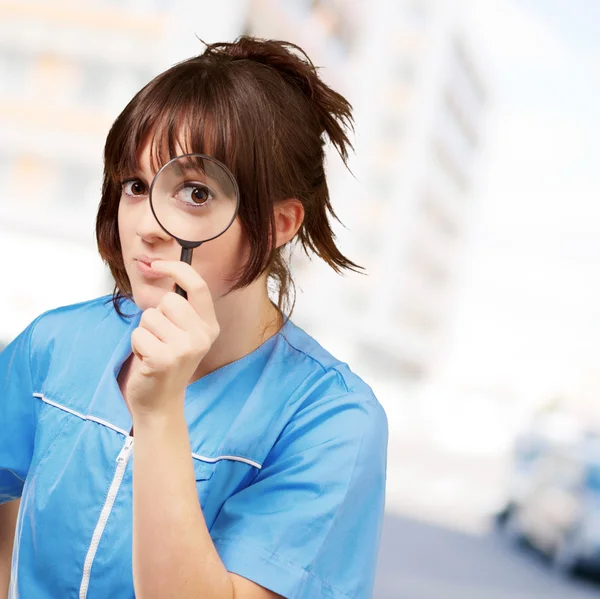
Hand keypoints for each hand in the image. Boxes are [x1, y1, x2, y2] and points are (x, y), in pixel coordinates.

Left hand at [126, 260, 219, 418]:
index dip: (176, 268)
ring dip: (145, 332)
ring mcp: (185, 348)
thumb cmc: (166, 361)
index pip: (198, 285)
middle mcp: (203, 336)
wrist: (160, 402)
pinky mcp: (164, 359)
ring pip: (150, 316)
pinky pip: (139, 334)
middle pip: (169, 300)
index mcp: (210, 326)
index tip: (157, 264)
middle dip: (156, 315)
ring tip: (153, 350)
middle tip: (160, 338)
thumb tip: (155, 265)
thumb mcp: (183, 332)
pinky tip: (147, 361)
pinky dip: (137, 346)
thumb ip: (179, 306)